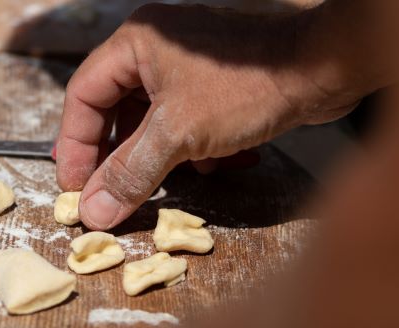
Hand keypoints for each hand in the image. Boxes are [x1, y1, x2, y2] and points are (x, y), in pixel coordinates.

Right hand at [55, 3, 366, 230]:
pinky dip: (184, 149)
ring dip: (152, 157)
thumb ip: (130, 173)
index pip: (83, 96)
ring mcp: (183, 67)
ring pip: (147, 121)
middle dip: (113, 156)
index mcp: (134, 44)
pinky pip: (178, 121)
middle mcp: (153, 50)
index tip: (74, 187)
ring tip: (157, 186)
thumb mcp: (178, 134)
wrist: (325, 68)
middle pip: (112, 110)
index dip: (74, 145)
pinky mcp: (209, 85)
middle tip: (105, 194)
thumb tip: (93, 212)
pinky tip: (206, 168)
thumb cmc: (247, 87)